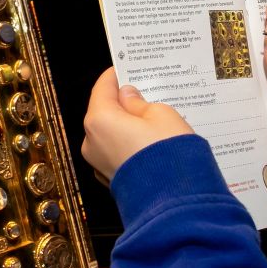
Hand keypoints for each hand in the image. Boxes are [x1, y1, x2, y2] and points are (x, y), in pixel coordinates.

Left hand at [81, 67, 196, 183]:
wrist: (175, 200)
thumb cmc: (168, 152)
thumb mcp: (160, 114)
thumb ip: (139, 102)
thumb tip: (128, 97)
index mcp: (99, 120)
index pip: (102, 88)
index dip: (115, 76)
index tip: (125, 68)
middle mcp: (92, 142)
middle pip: (104, 112)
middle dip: (123, 102)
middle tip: (143, 92)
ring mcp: (99, 164)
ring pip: (111, 134)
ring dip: (127, 125)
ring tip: (151, 118)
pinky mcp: (111, 179)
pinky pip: (118, 153)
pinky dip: (130, 144)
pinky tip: (149, 141)